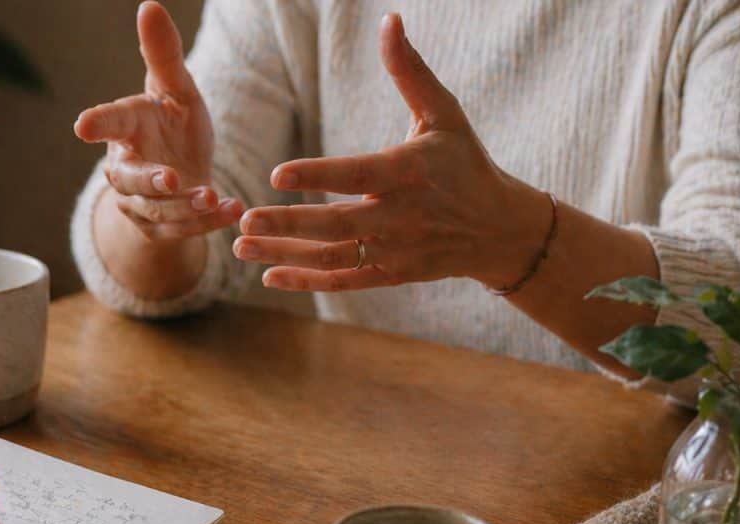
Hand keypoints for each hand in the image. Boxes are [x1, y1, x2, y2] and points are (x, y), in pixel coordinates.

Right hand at [73, 1, 242, 240]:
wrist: (184, 174)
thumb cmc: (173, 124)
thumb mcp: (177, 89)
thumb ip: (164, 55)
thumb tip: (149, 6)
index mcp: (128, 127)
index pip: (110, 122)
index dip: (97, 123)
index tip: (82, 126)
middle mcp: (126, 168)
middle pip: (129, 179)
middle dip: (149, 181)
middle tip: (170, 178)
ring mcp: (142, 203)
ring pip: (157, 211)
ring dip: (185, 207)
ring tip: (213, 198)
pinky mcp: (161, 229)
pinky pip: (182, 231)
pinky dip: (208, 224)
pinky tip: (233, 212)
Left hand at [233, 13, 552, 292]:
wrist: (498, 229)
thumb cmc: (464, 162)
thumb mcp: (444, 114)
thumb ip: (410, 72)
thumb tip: (389, 21)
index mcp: (412, 171)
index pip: (358, 174)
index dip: (318, 175)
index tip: (276, 174)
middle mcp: (402, 215)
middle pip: (337, 224)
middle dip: (288, 223)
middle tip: (245, 217)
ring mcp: (396, 249)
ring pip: (333, 256)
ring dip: (284, 254)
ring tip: (241, 245)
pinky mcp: (392, 274)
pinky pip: (344, 280)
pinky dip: (307, 281)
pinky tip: (269, 275)